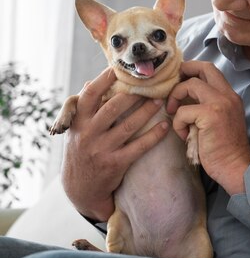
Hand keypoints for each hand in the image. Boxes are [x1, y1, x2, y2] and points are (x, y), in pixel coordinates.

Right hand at [61, 68, 169, 220]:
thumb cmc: (80, 150)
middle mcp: (88, 134)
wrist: (80, 188)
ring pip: (128, 126)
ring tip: (160, 100)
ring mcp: (102, 150)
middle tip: (149, 85)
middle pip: (113, 108)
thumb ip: (83, 108)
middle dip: (133, 95)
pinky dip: (154, 135)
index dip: (104, 80)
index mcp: (78, 122)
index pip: (90, 96)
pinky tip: (165, 125)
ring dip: (147, 111)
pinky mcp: (116, 164)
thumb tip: (89, 82)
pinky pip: (139, 147)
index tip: (118, 70)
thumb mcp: (76, 130)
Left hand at [166, 61, 249, 194]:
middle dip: (184, 71)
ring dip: (176, 98)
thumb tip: (184, 96)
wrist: (235, 166)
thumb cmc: (224, 148)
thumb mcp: (220, 120)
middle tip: (173, 87)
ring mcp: (220, 103)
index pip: (212, 69)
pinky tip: (184, 135)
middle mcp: (227, 95)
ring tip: (174, 114)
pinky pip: (183, 111)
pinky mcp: (210, 115)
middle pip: (204, 67)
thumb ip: (208, 105)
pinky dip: (178, 123)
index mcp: (230, 95)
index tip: (181, 80)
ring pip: (190, 85)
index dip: (193, 69)